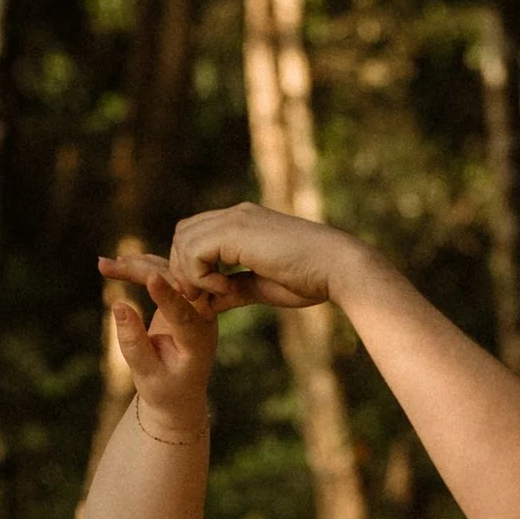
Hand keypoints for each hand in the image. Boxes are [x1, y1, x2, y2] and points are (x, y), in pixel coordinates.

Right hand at [96, 255, 218, 430]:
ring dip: (137, 266)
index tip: (152, 279)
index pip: (185, 315)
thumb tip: (118, 306)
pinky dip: (141, 267)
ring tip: (104, 265)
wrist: (180, 391)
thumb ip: (133, 344)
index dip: (168, 297)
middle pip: (175, 284)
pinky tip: (119, 263)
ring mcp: (196, 304)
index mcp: (199, 341)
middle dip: (140, 272)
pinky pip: (164, 273)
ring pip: (169, 272)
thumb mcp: (146, 374)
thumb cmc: (164, 388)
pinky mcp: (184, 296)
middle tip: (105, 267)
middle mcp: (203, 317)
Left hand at [166, 201, 349, 313]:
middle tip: (204, 298)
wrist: (336, 268)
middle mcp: (236, 215)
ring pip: (183, 240)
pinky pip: (194, 252)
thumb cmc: (310, 279)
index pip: (197, 235)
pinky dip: (200, 276)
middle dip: (184, 270)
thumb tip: (209, 303)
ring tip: (217, 293)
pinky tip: (225, 287)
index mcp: (243, 224)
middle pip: (183, 234)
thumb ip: (234, 291)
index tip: (209, 296)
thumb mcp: (262, 287)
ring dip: (190, 274)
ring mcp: (235, 219)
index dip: (192, 267)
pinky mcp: (235, 231)